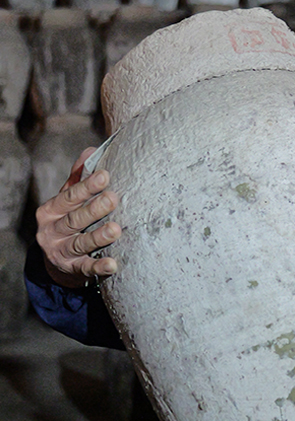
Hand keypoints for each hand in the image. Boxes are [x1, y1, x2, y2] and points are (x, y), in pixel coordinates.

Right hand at [35, 147, 120, 288]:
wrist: (55, 260)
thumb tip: (91, 151)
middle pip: (75, 219)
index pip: (70, 196)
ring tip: (115, 230)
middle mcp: (52, 230)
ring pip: (80, 243)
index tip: (105, 175)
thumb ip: (78, 179)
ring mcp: (60, 251)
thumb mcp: (68, 202)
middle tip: (113, 199)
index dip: (87, 186)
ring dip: (98, 236)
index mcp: (51, 210)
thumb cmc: (67, 222)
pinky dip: (99, 266)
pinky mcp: (71, 269)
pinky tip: (113, 264)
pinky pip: (86, 268)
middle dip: (94, 209)